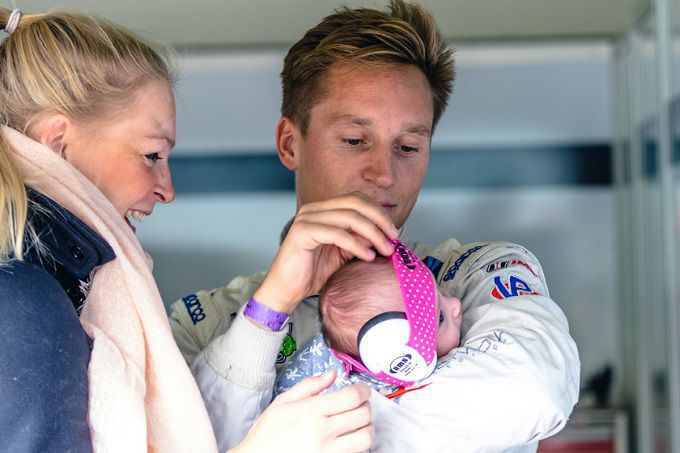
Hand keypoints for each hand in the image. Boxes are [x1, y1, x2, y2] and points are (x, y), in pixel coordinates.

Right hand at [233, 371, 373, 452]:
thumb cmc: (267, 433)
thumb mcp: (283, 402)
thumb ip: (309, 386)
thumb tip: (331, 374)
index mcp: (312, 411)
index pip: (352, 396)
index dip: (363, 390)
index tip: (363, 390)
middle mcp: (323, 431)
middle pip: (363, 415)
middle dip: (367, 406)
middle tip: (361, 404)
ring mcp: (328, 451)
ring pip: (365, 437)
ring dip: (367, 427)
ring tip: (359, 423)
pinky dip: (358, 445)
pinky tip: (349, 439)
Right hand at [254, 193, 397, 312]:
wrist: (287, 291)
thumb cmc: (313, 273)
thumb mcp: (343, 253)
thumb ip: (360, 239)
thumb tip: (383, 232)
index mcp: (323, 210)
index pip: (357, 199)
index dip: (378, 212)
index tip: (393, 232)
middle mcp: (314, 209)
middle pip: (356, 203)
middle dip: (379, 220)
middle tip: (393, 238)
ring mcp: (307, 218)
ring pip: (350, 217)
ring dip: (373, 234)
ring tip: (384, 250)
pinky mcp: (302, 232)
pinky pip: (337, 234)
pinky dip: (356, 244)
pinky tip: (367, 256)